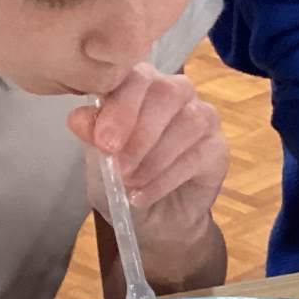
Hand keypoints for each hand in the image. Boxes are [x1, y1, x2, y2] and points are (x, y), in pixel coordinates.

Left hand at [70, 64, 227, 264]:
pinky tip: (144, 195)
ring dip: (154, 157)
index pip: (137, 76)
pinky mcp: (219, 147)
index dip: (121, 105)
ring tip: (131, 183)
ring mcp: (203, 117)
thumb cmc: (124, 182)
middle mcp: (176, 93)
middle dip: (140, 132)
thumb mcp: (98, 162)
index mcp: (142, 86)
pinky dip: (166, 178)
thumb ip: (92, 136)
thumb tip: (78, 118)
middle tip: (119, 166)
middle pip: (167, 92)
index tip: (105, 142)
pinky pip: (198, 154)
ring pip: (188, 122)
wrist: (153, 222)